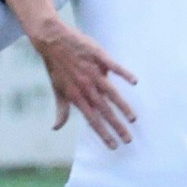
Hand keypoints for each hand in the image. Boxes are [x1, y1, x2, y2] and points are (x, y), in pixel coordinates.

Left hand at [25, 17, 136, 148]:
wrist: (52, 40)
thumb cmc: (56, 67)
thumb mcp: (57, 90)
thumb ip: (62, 110)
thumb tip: (56, 128)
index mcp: (77, 96)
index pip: (92, 120)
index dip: (103, 134)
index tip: (114, 146)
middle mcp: (86, 87)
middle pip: (104, 111)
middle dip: (117, 126)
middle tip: (128, 139)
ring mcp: (93, 72)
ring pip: (111, 92)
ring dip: (122, 106)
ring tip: (133, 118)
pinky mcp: (98, 56)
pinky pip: (113, 66)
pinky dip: (123, 73)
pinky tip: (134, 81)